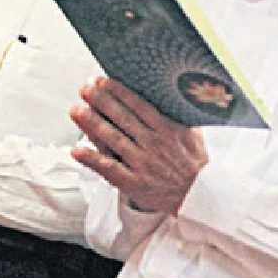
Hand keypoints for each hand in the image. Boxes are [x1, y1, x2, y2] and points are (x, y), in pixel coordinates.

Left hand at [70, 77, 207, 214]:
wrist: (202, 197)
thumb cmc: (193, 163)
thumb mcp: (193, 133)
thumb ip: (178, 113)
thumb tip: (169, 90)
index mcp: (168, 129)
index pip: (138, 105)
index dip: (118, 92)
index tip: (101, 81)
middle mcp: (154, 144)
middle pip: (123, 118)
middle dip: (101, 101)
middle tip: (84, 88)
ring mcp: (143, 163)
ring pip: (114, 140)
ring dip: (92, 124)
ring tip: (76, 110)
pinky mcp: (134, 182)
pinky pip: (110, 169)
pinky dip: (92, 159)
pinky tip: (76, 150)